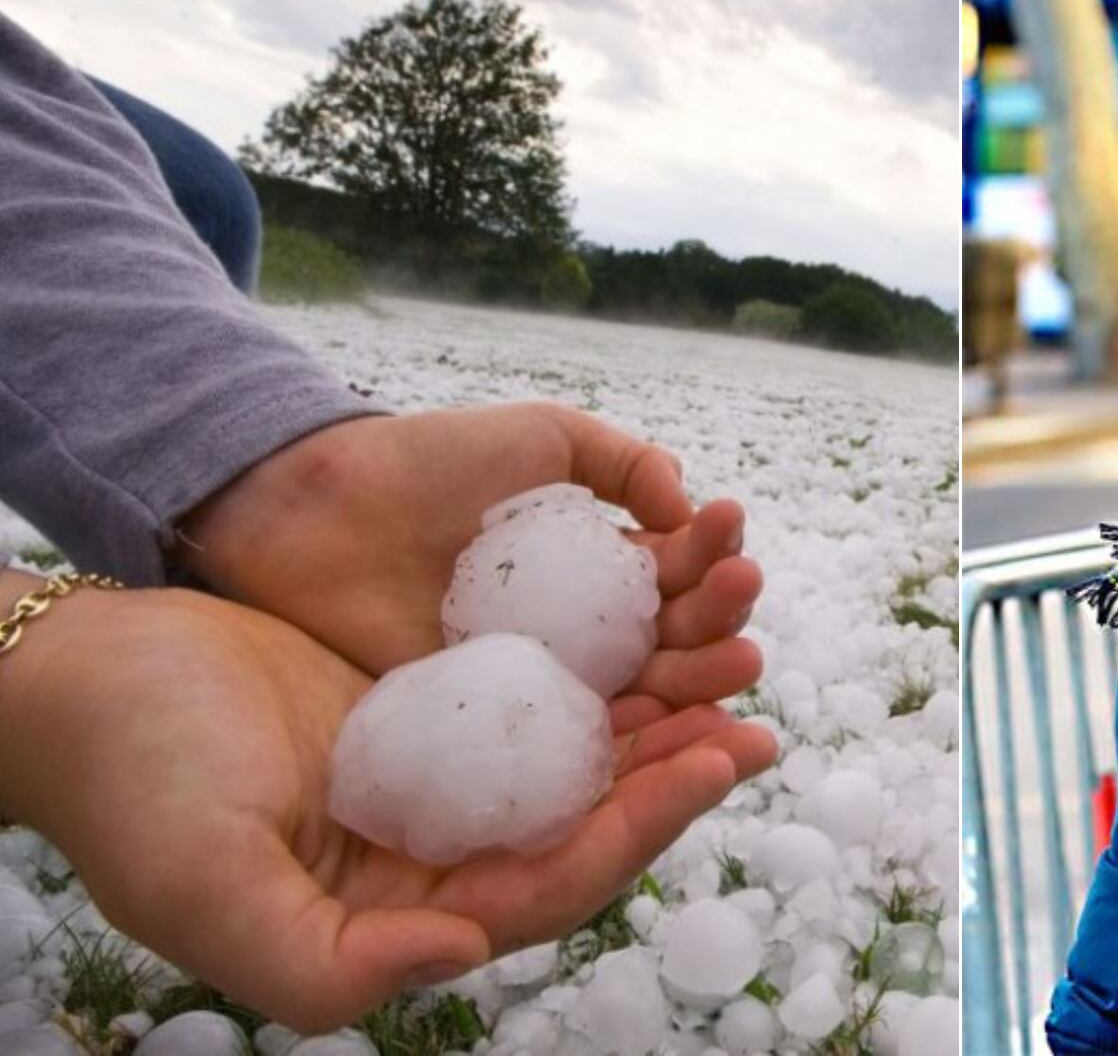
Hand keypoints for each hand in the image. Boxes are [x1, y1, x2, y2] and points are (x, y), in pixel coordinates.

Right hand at [0, 574, 776, 1031]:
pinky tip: (652, 614)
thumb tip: (466, 951)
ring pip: (581, 756)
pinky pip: (543, 692)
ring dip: (659, 707)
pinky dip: (602, 660)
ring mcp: (445, 778)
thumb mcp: (203, 886)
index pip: (557, 881)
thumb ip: (325, 959)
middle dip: (680, 768)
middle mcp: (442, 853)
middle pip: (592, 819)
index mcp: (407, 911)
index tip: (715, 759)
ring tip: (732, 647)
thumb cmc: (128, 786)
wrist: (86, 683)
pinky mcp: (438, 709)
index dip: (642, 828)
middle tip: (756, 708)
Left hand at [176, 403, 762, 713]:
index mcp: (600, 565)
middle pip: (677, 639)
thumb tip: (689, 503)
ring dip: (704, 680)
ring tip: (740, 660)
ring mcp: (546, 683)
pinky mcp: (501, 727)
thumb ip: (622, 462)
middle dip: (722, 619)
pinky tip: (672, 724)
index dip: (712, 555)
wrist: (314, 512)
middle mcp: (585, 631)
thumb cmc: (425, 465)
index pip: (679, 573)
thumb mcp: (540, 437)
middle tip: (741, 601)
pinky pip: (579, 742)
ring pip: (645, 694)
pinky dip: (636, 740)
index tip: (728, 531)